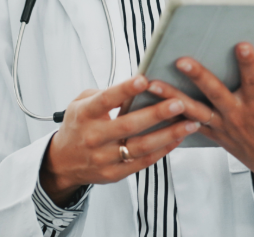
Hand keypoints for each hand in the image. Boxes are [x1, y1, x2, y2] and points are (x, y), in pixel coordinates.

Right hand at [40, 75, 201, 205]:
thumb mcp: (81, 103)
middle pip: (128, 126)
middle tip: (179, 102)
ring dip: (168, 134)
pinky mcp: (114, 173)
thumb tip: (136, 84)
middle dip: (156, 114)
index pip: (105, 101)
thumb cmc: (78, 125)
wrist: (62, 162)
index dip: (125, 90)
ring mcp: (104, 158)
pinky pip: (143, 162)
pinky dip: (163, 150)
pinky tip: (178, 138)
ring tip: (190, 122)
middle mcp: (93, 138)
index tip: (144, 79)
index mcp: (84, 115)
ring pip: (140, 147)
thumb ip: (105, 94)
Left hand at [146, 43, 253, 185]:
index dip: (249, 64)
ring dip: (172, 97)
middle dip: (199, 76)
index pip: (253, 82)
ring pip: (193, 110)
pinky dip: (170, 116)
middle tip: (182, 60)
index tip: (242, 44)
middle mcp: (237, 115)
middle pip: (215, 93)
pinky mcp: (211, 132)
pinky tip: (151, 103)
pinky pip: (188, 124)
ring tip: (152, 83)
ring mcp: (221, 125)